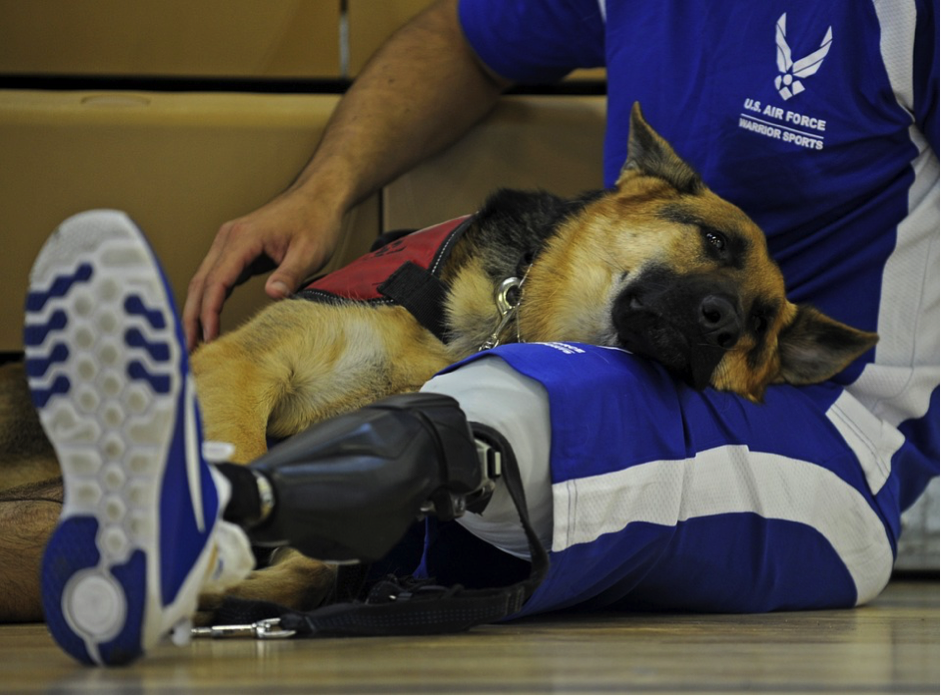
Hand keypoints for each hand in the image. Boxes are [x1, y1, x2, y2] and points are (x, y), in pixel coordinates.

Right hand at [183, 192, 340, 350]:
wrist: (319, 196)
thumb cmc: (316, 220)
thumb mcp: (310, 251)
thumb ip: (290, 274)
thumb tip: (272, 295)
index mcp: (243, 238)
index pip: (217, 280)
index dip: (209, 311)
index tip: (208, 337)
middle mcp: (229, 238)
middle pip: (201, 282)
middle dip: (192, 317)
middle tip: (187, 349)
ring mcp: (230, 243)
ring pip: (204, 281)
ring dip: (197, 310)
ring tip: (193, 342)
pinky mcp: (237, 251)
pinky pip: (217, 278)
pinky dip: (211, 300)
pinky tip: (209, 323)